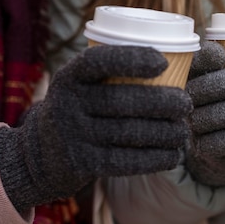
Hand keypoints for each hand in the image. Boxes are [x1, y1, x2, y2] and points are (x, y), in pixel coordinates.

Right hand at [0, 45, 192, 211]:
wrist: (38, 155)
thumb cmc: (79, 111)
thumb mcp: (82, 87)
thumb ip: (112, 76)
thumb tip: (176, 61)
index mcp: (70, 77)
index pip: (99, 60)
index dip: (132, 59)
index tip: (163, 62)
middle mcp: (68, 104)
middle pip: (123, 100)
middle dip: (162, 102)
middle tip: (186, 105)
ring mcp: (73, 135)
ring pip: (129, 133)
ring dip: (165, 133)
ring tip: (183, 132)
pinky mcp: (82, 164)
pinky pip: (125, 161)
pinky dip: (155, 159)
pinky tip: (173, 156)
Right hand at [184, 41, 224, 185]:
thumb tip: (222, 53)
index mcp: (191, 76)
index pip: (194, 62)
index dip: (207, 58)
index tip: (224, 57)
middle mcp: (184, 101)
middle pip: (202, 89)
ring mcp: (191, 126)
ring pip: (212, 116)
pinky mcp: (202, 149)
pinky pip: (219, 142)